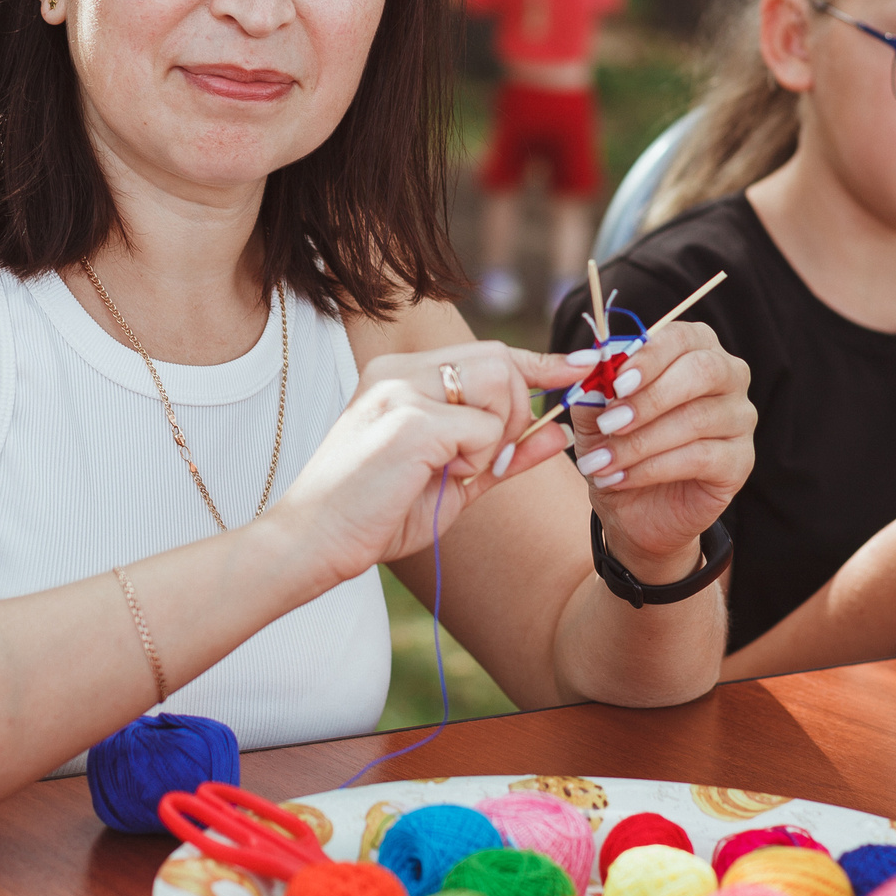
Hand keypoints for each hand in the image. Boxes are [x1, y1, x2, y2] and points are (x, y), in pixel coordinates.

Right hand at [273, 340, 584, 577]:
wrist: (315, 542)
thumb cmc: (377, 514)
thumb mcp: (452, 480)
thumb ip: (503, 452)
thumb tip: (558, 431)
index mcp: (403, 374)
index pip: (489, 352)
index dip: (541, 361)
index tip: (580, 367)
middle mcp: (400, 369)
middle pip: (501, 359)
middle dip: (515, 411)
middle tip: (485, 459)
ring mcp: (403, 388)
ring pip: (497, 384)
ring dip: (494, 435)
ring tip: (454, 468)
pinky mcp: (409, 419)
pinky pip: (482, 429)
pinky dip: (476, 460)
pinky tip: (438, 477)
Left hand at [563, 321, 755, 583]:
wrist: (634, 506)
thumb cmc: (619, 444)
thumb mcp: (595, 413)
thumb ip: (594, 384)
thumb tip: (590, 359)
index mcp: (695, 349)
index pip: (683, 336)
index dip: (650, 356)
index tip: (616, 382)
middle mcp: (728, 376)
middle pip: (703, 371)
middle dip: (650, 398)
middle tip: (610, 423)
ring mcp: (740, 419)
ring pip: (697, 419)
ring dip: (641, 442)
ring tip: (602, 462)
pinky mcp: (740, 461)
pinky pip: (700, 457)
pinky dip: (653, 468)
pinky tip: (621, 478)